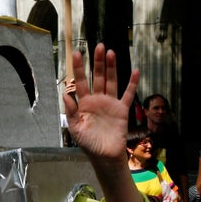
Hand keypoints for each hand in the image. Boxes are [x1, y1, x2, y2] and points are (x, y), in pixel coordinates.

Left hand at [62, 43, 139, 161]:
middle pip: (97, 77)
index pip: (80, 81)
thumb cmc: (88, 142)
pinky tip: (135, 71)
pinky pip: (127, 94)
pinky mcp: (121, 110)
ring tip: (110, 53)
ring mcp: (110, 103)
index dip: (78, 68)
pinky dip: (132, 83)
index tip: (77, 53)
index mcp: (83, 103)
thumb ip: (71, 111)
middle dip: (97, 62)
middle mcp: (97, 99)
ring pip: (111, 81)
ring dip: (111, 67)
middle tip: (98, 46)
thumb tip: (65, 94)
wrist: (104, 155)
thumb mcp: (76, 127)